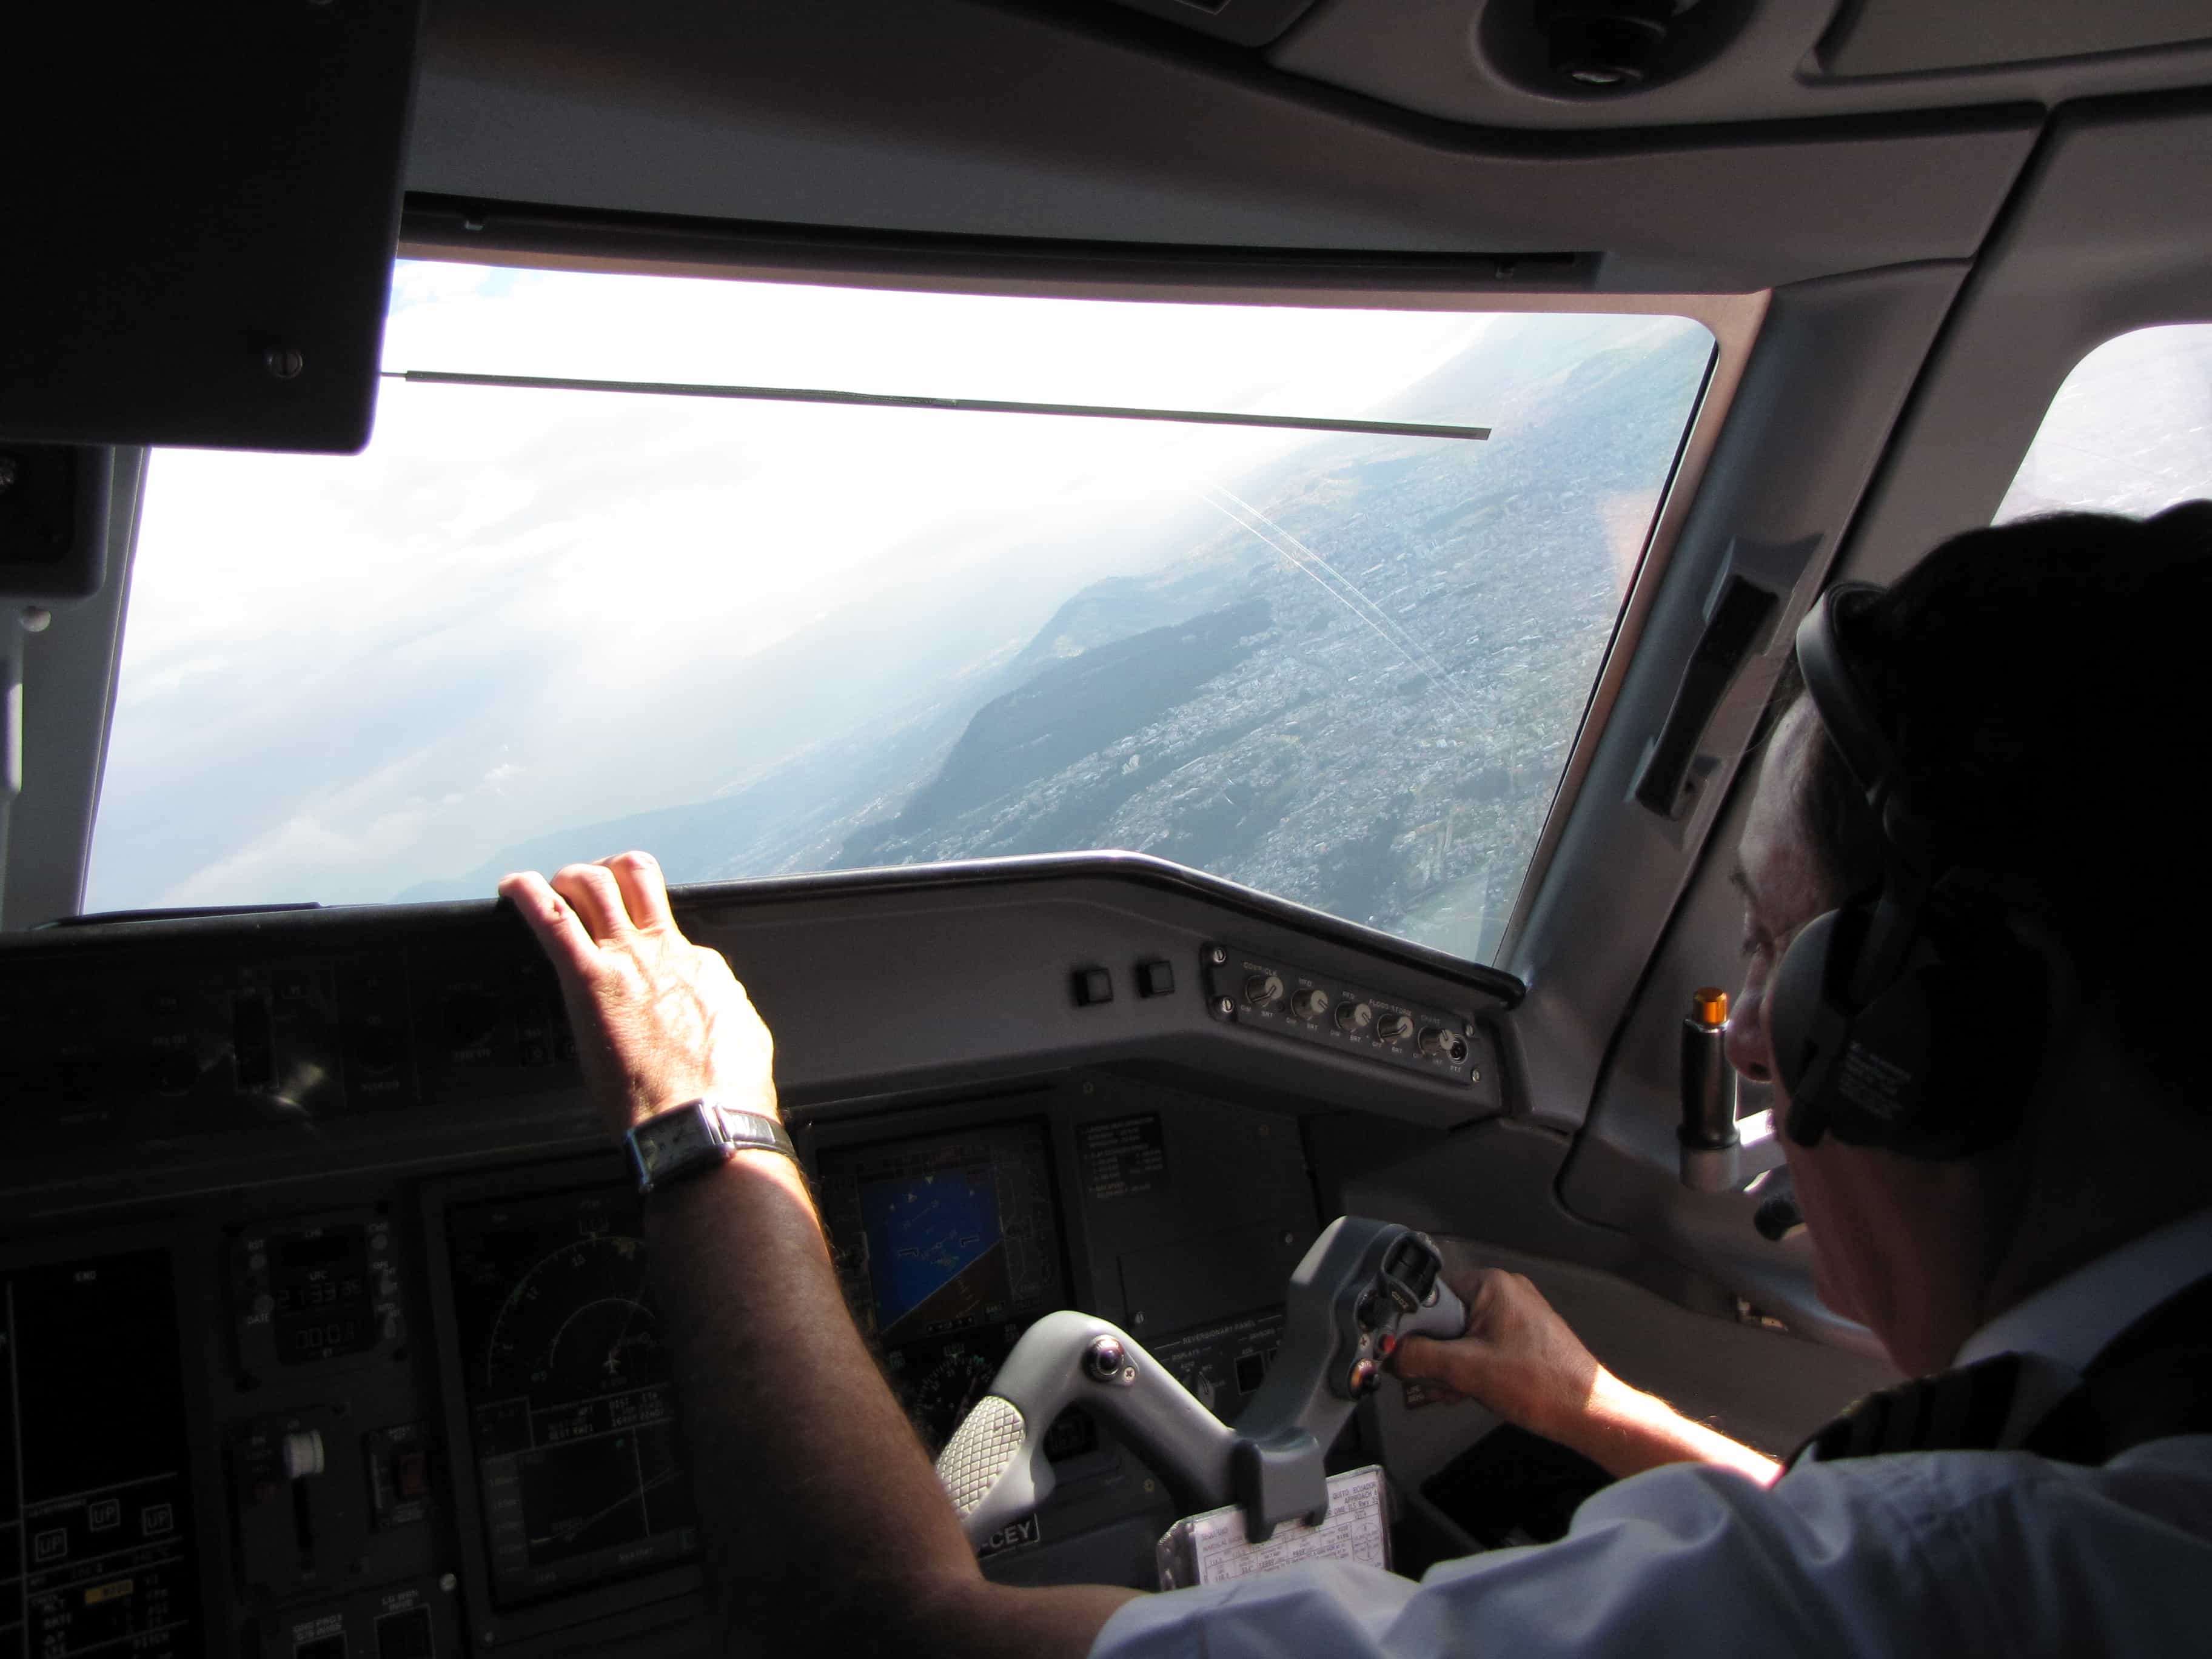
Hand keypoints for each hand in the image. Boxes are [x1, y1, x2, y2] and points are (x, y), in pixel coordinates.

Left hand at [499, 852, 777, 1139]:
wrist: (706, 1119)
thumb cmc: (727, 1094)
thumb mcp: (743, 1038)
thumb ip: (721, 1013)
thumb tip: (715, 1013)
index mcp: (698, 968)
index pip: (669, 933)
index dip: (648, 940)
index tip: (635, 958)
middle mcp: (662, 951)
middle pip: (635, 878)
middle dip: (608, 873)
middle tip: (591, 888)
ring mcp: (625, 959)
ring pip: (594, 885)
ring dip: (569, 879)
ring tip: (550, 887)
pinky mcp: (589, 980)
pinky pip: (553, 921)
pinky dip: (528, 896)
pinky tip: (512, 887)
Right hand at [1391, 1267, 1604, 1443]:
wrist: (1588, 1413)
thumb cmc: (1541, 1385)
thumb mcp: (1466, 1369)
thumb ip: (1420, 1357)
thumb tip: (1391, 1355)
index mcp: (1492, 1284)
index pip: (1431, 1294)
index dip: (1415, 1327)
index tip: (1409, 1353)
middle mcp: (1505, 1293)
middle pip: (1445, 1318)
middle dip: (1435, 1354)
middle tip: (1434, 1380)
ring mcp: (1516, 1316)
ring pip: (1462, 1337)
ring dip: (1452, 1367)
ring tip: (1455, 1391)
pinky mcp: (1523, 1338)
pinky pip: (1482, 1347)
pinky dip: (1471, 1369)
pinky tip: (1469, 1392)